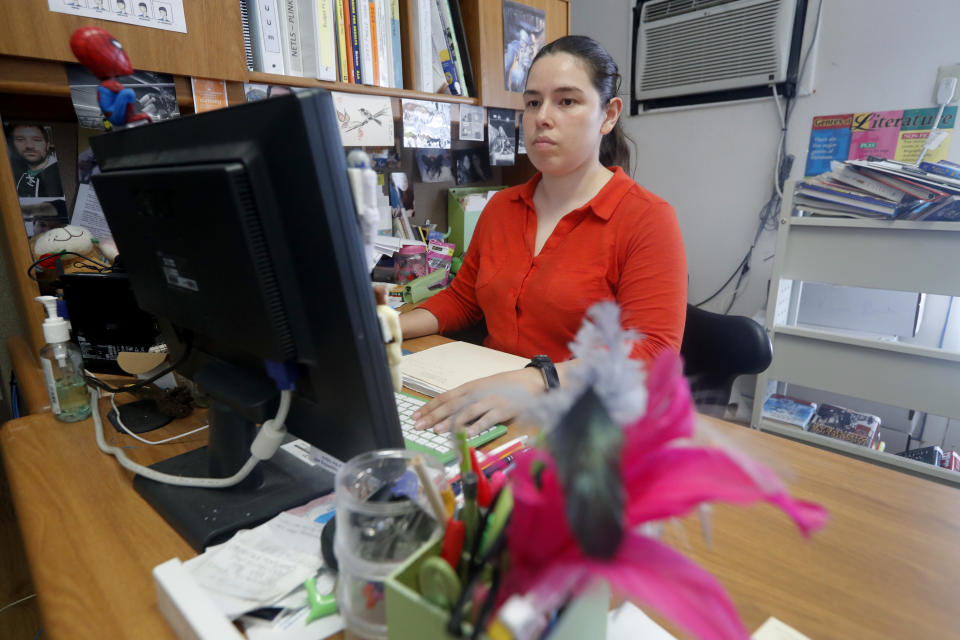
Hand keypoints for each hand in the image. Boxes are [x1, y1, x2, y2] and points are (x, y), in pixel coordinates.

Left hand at [413, 367, 544, 436]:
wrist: (531, 381)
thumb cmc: (505, 386)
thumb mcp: (483, 387)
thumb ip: (467, 398)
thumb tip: (448, 412)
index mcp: (470, 387)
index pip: (445, 397)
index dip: (429, 406)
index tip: (415, 415)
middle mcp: (477, 393)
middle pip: (451, 405)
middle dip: (433, 416)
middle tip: (418, 426)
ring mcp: (490, 401)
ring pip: (466, 412)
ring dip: (450, 422)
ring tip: (436, 431)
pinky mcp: (503, 410)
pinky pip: (488, 420)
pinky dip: (477, 427)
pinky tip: (467, 435)